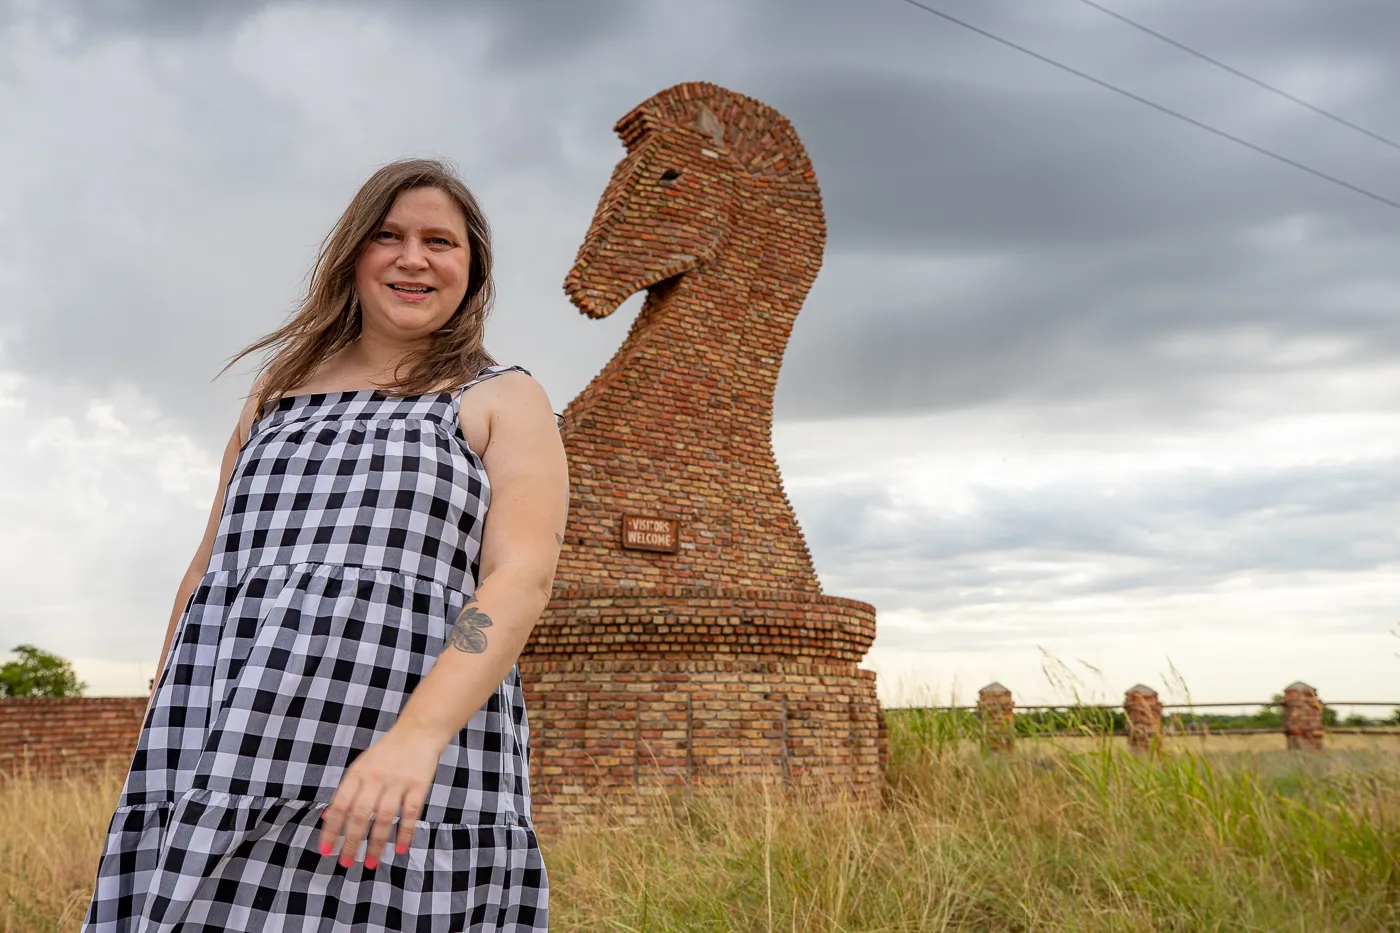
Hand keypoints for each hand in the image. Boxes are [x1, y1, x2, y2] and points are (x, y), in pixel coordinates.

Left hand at [317, 725, 443, 869]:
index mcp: (357, 773)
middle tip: (346, 864)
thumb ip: (346, 793)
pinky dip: (406, 832)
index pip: (340, 804)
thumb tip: (328, 819)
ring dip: (376, 843)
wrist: (418, 732)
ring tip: (371, 864)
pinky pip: (411, 813)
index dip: (331, 829)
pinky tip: (400, 849)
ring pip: (384, 817)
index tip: (326, 851)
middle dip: (352, 842)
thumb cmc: (385, 753)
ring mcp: (398, 782)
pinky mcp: (419, 785)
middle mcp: (376, 778)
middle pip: (360, 814)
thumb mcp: (360, 768)